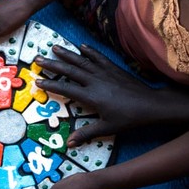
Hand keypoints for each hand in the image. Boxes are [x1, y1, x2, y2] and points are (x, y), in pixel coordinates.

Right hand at [36, 45, 188, 145]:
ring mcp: (104, 73)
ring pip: (82, 61)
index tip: (38, 81)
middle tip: (38, 58)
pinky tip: (81, 46)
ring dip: (68, 53)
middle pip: (70, 70)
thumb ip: (86, 133)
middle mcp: (95, 81)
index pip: (66, 89)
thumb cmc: (128, 118)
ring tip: (55, 47)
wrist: (150, 105)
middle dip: (53, 64)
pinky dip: (89, 51)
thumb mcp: (107, 128)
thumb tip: (68, 143)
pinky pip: (98, 57)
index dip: (51, 84)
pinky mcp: (113, 68)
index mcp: (91, 97)